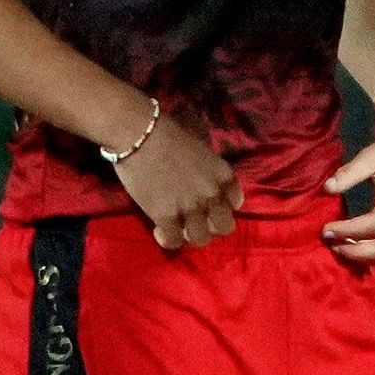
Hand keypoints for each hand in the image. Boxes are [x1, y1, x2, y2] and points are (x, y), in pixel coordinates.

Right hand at [109, 105, 242, 250]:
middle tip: (195, 220)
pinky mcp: (166, 216)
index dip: (221, 206)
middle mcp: (212, 193)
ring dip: (190, 235)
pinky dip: (168, 240)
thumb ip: (207, 170)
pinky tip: (159, 230)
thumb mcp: (200, 149)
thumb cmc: (166, 133)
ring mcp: (190, 207)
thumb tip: (200, 182)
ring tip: (176, 227)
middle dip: (211, 226)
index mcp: (222, 174)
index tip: (209, 204)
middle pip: (224, 227)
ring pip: (201, 239)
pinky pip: (174, 241)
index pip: (236, 202)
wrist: (138, 134)